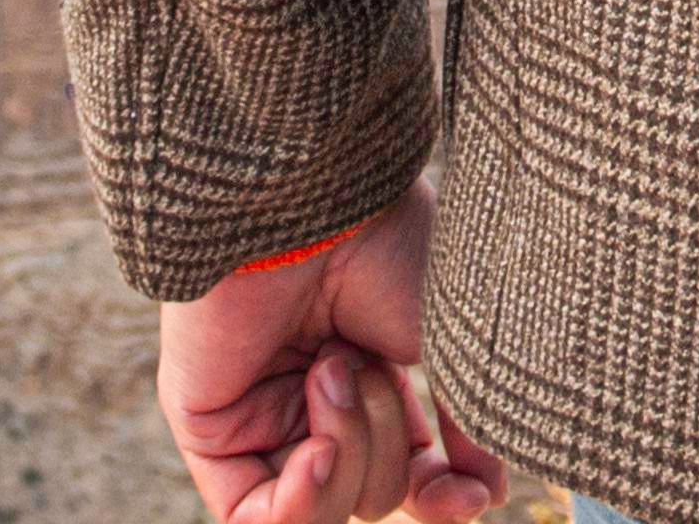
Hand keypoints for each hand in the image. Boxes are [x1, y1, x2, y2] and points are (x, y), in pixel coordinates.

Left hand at [157, 186, 504, 523]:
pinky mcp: (211, 427)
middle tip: (366, 361)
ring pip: (319, 508)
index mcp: (376, 373)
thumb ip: (464, 428)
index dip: (443, 499)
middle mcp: (317, 399)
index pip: (412, 475)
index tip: (474, 495)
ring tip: (329, 369)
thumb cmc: (386, 246)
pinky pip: (252, 520)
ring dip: (347, 451)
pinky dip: (298, 505)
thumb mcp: (448, 347)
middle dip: (386, 443)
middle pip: (372, 494)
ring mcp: (262, 414)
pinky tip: (317, 453)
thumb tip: (487, 494)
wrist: (315, 205)